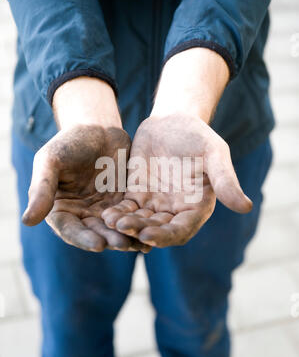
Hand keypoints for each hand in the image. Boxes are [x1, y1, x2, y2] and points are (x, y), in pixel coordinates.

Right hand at [22, 124, 149, 251]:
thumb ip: (41, 189)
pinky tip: (154, 230)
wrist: (97, 127)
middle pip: (95, 233)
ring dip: (127, 237)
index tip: (98, 245)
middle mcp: (82, 215)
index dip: (83, 239)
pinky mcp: (124, 204)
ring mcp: (103, 211)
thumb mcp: (51, 161)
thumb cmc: (68, 142)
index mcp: (60, 210)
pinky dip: (141, 225)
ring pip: (115, 229)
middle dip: (109, 240)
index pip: (70, 230)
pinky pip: (132, 217)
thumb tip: (27, 221)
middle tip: (123, 245)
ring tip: (141, 243)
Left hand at [102, 113, 251, 247]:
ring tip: (110, 221)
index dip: (165, 236)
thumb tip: (246, 207)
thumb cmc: (198, 135)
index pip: (181, 230)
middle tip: (123, 227)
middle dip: (140, 231)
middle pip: (157, 230)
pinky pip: (126, 208)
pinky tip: (105, 214)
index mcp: (196, 207)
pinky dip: (117, 213)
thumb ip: (226, 180)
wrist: (173, 120)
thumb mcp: (214, 154)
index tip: (148, 236)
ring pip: (139, 222)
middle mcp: (175, 211)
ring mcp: (155, 204)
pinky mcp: (137, 195)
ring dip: (126, 225)